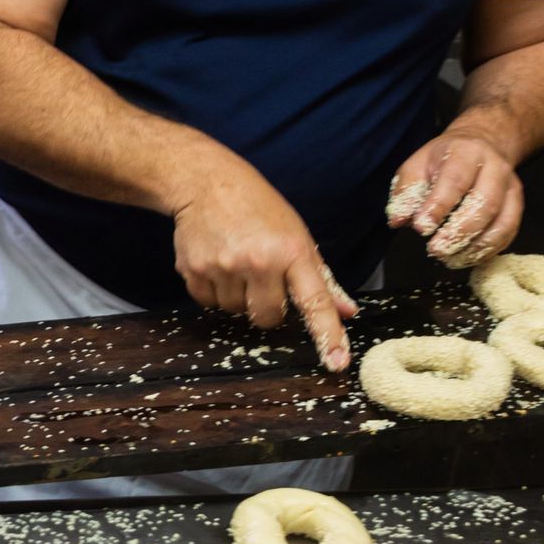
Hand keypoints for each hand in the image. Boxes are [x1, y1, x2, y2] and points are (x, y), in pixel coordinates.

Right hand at [168, 153, 358, 371]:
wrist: (206, 182)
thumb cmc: (258, 206)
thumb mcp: (298, 234)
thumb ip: (322, 277)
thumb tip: (349, 311)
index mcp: (292, 251)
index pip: (316, 301)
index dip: (328, 334)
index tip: (337, 362)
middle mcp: (259, 261)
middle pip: (267, 318)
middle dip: (267, 307)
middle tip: (262, 278)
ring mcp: (223, 266)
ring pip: (235, 312)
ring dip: (237, 297)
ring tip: (235, 263)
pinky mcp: (194, 270)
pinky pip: (208, 303)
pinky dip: (213, 291)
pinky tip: (216, 263)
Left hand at [386, 130, 523, 268]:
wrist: (482, 144)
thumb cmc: (444, 159)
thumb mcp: (417, 165)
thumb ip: (406, 191)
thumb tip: (398, 220)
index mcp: (466, 152)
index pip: (455, 180)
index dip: (439, 207)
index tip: (421, 228)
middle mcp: (495, 168)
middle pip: (485, 203)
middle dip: (460, 232)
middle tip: (436, 250)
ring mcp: (511, 187)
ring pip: (503, 222)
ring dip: (476, 246)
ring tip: (450, 259)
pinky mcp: (517, 205)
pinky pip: (508, 232)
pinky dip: (488, 250)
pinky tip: (466, 257)